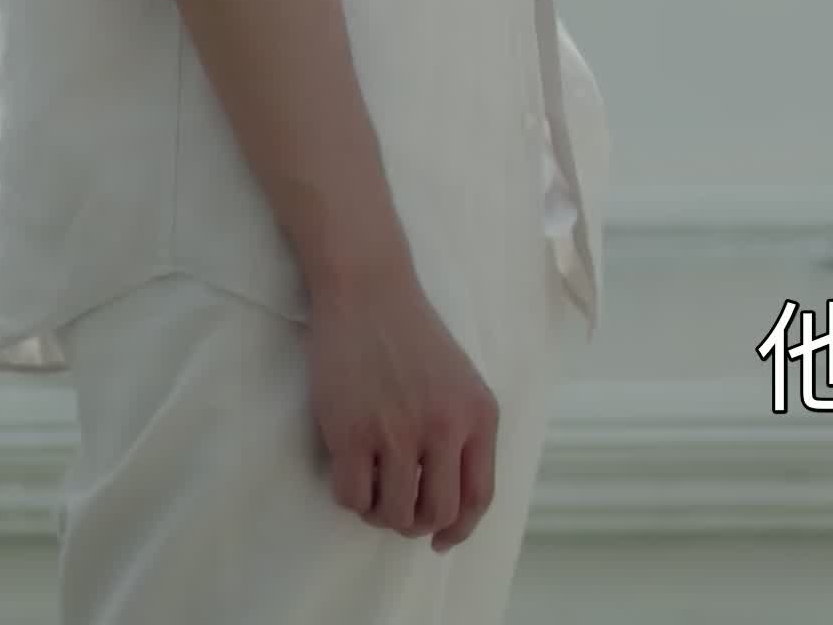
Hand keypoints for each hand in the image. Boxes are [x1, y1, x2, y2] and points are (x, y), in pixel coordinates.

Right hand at [303, 267, 501, 550]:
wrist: (370, 293)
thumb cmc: (414, 336)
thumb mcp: (462, 382)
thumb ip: (463, 434)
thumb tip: (451, 502)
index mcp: (480, 416)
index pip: (480, 496)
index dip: (461, 529)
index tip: (442, 540)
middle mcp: (445, 428)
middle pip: (437, 513)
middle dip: (417, 524)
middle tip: (400, 511)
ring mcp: (398, 433)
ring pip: (394, 513)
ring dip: (381, 514)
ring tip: (374, 491)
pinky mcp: (352, 434)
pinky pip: (353, 498)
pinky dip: (352, 499)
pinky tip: (352, 475)